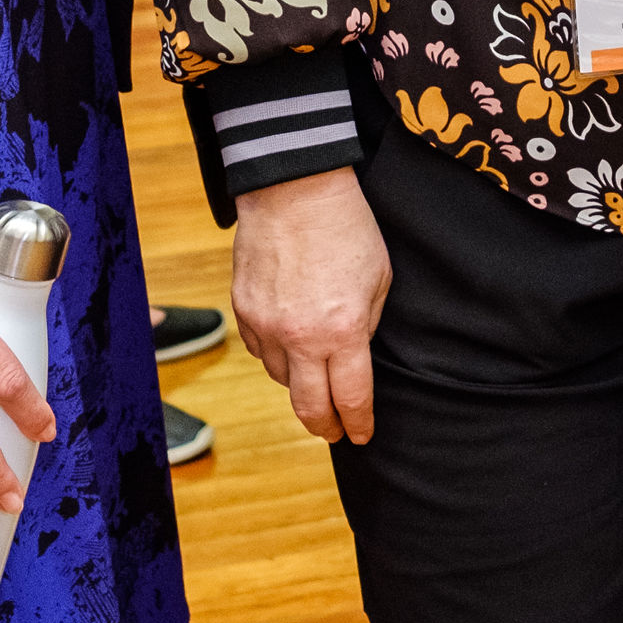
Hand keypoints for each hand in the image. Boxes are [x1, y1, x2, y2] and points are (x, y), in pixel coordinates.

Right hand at [234, 167, 391, 443]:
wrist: (294, 189)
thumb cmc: (346, 228)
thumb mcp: (379, 278)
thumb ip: (367, 324)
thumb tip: (354, 355)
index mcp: (342, 331)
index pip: (351, 397)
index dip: (358, 422)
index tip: (362, 434)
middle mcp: (300, 337)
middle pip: (309, 407)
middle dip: (325, 426)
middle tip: (336, 431)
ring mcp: (266, 326)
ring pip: (280, 379)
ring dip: (299, 384)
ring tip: (314, 376)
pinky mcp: (243, 311)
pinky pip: (259, 351)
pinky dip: (275, 355)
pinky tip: (289, 344)